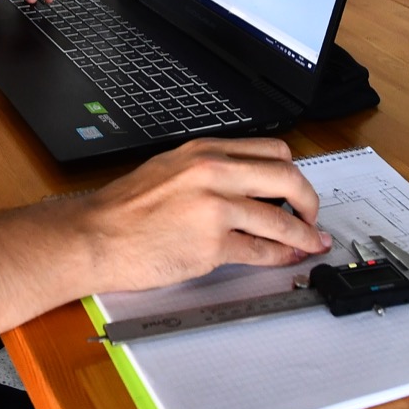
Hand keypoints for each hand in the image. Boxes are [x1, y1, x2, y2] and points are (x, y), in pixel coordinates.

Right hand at [72, 138, 330, 294]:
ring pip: (279, 219)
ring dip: (302, 234)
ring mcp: (214, 208)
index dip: (293, 172)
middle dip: (309, 200)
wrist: (96, 236)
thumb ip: (210, 172)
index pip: (271, 150)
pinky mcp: (211, 244)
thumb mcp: (170, 170)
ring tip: (310, 242)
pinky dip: (279, 256)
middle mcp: (212, 172)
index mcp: (203, 150)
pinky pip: (260, 250)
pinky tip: (283, 258)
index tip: (297, 187)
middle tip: (312, 215)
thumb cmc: (125, 209)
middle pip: (286, 177)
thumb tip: (249, 187)